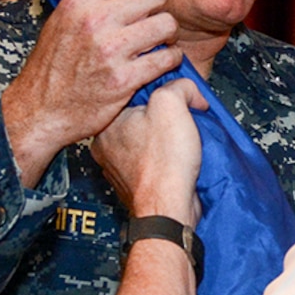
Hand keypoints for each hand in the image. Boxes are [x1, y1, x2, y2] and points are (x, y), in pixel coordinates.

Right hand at [2, 0, 182, 185]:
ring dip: (168, 35)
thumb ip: (94, 0)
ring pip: (167, 24)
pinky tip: (161, 62)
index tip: (138, 1)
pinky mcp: (124, 79)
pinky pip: (168, 58)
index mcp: (80, 0)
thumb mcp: (62, 20)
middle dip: (158, 8)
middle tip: (152, 23)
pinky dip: (171, 59)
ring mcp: (110, 50)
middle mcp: (95, 20)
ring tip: (159, 43)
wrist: (38, 111)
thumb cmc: (53, 65)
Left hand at [93, 79, 207, 224]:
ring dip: (168, 137)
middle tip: (185, 118)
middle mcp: (107, 146)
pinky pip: (153, 161)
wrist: (169, 209)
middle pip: (143, 116)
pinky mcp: (135, 184)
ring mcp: (119, 168)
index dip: (162, 90)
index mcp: (108, 124)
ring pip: (148, 139)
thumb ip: (178, 86)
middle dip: (167, 116)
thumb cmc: (165, 162)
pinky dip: (168, 158)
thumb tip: (187, 90)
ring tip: (185, 139)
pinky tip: (180, 159)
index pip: (135, 92)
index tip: (180, 96)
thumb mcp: (172, 104)